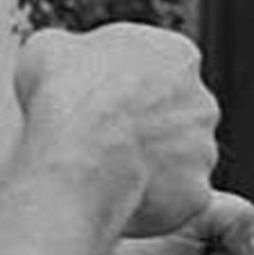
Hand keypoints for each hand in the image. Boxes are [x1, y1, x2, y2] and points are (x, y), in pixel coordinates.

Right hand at [14, 24, 218, 237]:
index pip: (160, 72)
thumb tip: (62, 55)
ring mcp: (203, 150)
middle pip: (174, 118)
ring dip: (151, 169)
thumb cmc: (66, 100)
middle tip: (104, 145)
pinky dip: (151, 206)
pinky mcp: (196, 192)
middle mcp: (203, 101)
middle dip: (145, 131)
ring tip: (108, 177)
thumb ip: (70, 48)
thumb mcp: (50, 49)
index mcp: (178, 56)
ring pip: (178, 163)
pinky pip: (175, 202)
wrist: (78, 157)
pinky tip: (119, 203)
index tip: (100, 106)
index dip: (125, 91)